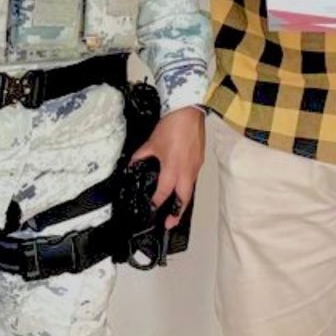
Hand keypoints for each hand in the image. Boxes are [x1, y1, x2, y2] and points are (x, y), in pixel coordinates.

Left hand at [129, 106, 205, 227]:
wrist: (189, 111)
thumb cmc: (174, 125)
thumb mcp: (152, 142)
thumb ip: (142, 155)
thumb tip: (135, 162)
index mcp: (173, 168)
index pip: (163, 192)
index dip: (156, 203)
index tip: (152, 208)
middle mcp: (186, 170)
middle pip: (183, 200)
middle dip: (176, 214)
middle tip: (169, 223)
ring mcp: (195, 166)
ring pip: (190, 190)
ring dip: (182, 201)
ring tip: (176, 208)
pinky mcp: (199, 160)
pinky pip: (193, 178)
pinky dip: (186, 186)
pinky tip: (181, 185)